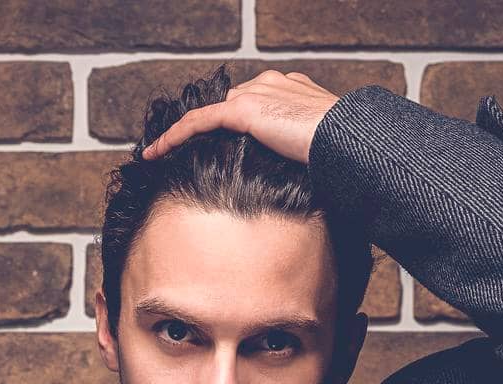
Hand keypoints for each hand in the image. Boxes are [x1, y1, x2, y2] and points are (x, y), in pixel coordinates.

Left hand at [141, 70, 338, 166]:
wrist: (348, 139)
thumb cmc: (344, 152)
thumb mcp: (321, 151)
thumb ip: (303, 153)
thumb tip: (304, 179)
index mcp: (290, 91)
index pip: (252, 103)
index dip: (231, 124)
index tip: (215, 145)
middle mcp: (269, 84)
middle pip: (227, 105)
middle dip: (205, 128)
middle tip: (181, 152)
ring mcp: (256, 93)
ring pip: (208, 113)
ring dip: (182, 134)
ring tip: (159, 153)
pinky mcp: (244, 110)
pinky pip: (198, 122)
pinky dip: (173, 136)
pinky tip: (155, 152)